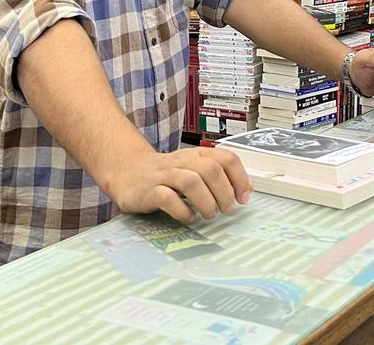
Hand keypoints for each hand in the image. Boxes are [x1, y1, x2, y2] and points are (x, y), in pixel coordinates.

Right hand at [110, 147, 252, 222]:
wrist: (127, 170)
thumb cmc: (166, 174)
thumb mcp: (192, 169)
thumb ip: (218, 176)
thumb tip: (246, 191)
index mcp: (197, 156)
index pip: (226, 158)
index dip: (240, 178)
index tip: (243, 197)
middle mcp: (182, 162)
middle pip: (211, 170)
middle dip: (224, 192)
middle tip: (226, 209)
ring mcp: (164, 175)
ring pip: (191, 181)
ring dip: (206, 201)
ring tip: (209, 215)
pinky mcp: (149, 191)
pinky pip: (167, 198)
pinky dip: (182, 210)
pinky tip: (188, 218)